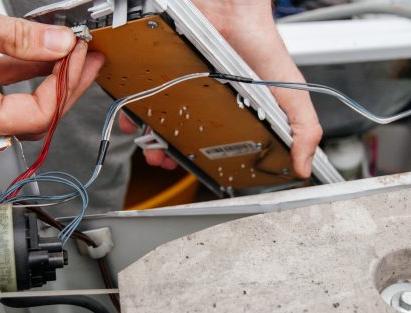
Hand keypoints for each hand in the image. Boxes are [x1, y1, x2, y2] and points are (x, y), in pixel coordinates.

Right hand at [0, 0, 103, 138]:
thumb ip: (15, 36)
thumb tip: (59, 42)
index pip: (40, 114)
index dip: (67, 84)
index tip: (79, 55)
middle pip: (38, 114)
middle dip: (68, 84)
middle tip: (89, 60)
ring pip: (21, 101)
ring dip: (48, 75)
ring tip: (70, 54)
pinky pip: (0, 88)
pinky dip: (22, 70)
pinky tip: (39, 53)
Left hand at [121, 0, 321, 177]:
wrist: (232, 7)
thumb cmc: (259, 44)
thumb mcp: (290, 92)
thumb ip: (303, 127)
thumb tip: (304, 166)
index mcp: (234, 117)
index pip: (217, 149)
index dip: (205, 164)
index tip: (196, 172)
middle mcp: (206, 105)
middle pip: (183, 139)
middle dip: (170, 156)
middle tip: (165, 162)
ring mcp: (182, 91)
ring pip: (160, 125)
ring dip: (150, 142)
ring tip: (150, 148)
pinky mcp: (163, 76)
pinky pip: (142, 99)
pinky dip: (134, 114)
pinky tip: (134, 122)